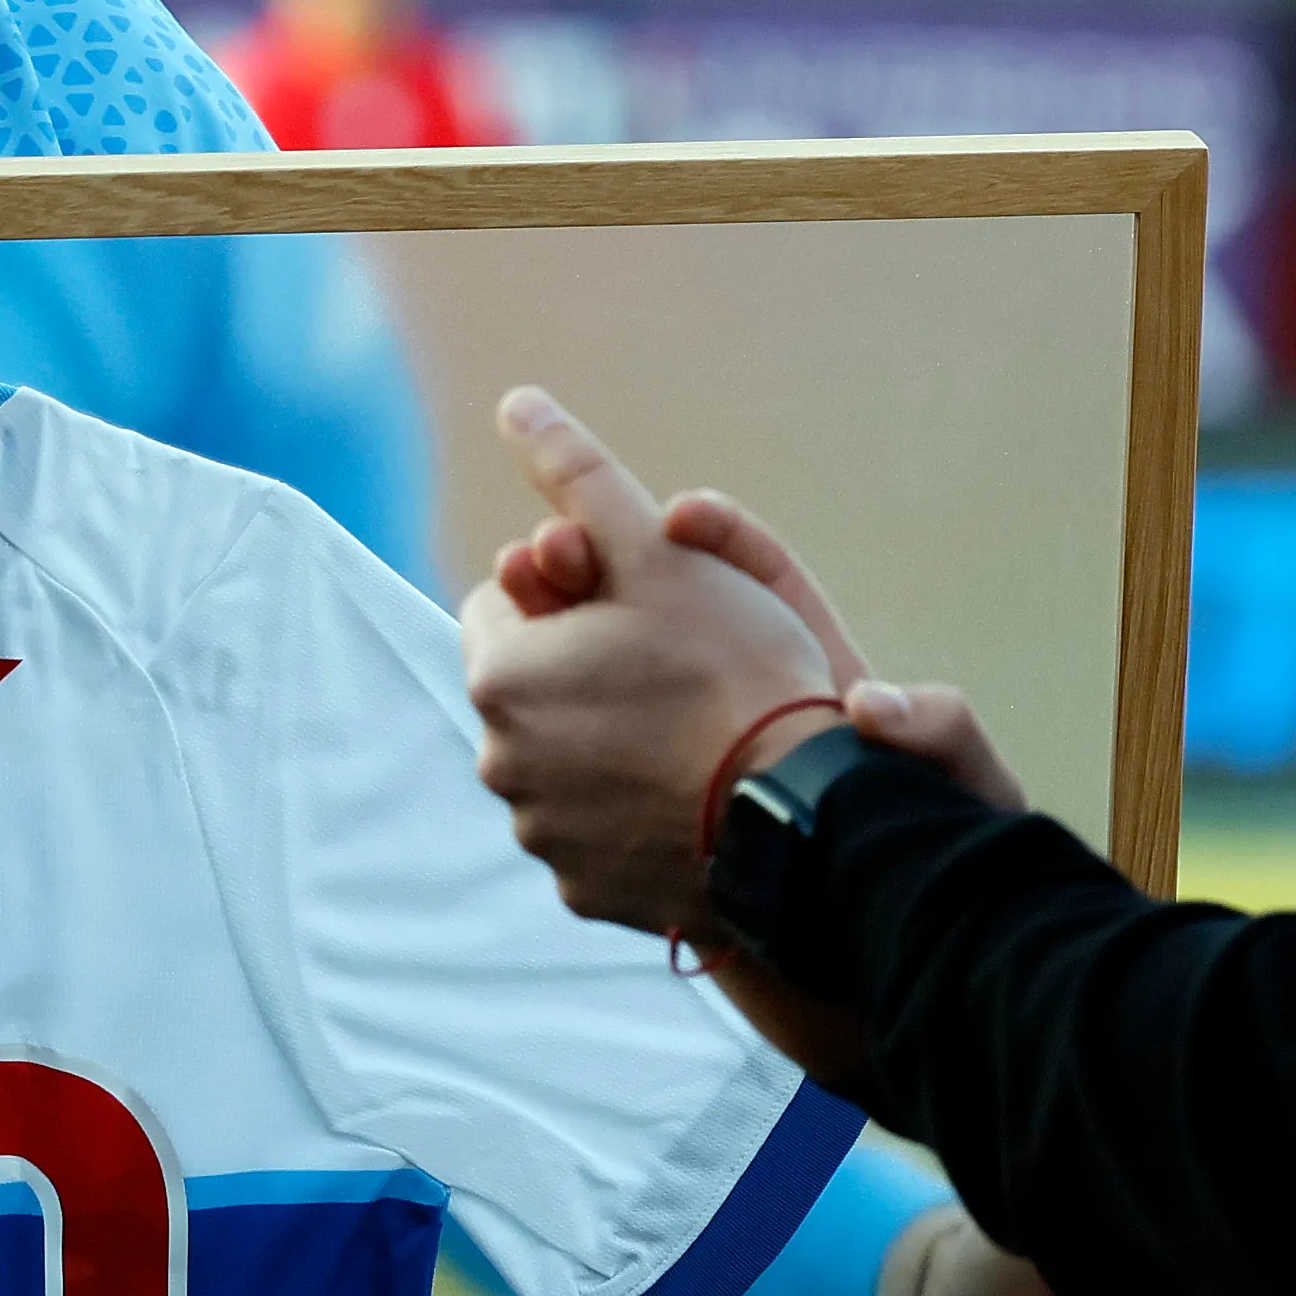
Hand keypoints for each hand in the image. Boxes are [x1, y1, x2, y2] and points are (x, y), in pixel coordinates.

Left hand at [452, 388, 843, 937]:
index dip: (575, 590)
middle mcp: (500, 764)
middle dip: (585, 668)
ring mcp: (543, 836)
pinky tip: (695, 793)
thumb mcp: (658, 554)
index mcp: (499, 677)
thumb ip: (580, 476)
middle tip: (673, 664)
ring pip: (566, 760)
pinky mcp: (589, 892)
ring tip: (691, 731)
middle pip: (535, 687)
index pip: (506, 603)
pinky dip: (633, 811)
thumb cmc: (731, 672)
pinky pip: (599, 833)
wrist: (796, 817)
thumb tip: (518, 403)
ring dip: (608, 739)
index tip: (637, 605)